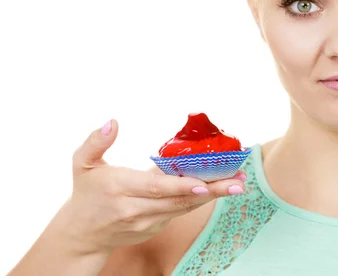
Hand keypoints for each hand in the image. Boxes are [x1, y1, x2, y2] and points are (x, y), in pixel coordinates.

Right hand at [60, 119, 246, 253]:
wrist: (82, 235)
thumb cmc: (85, 193)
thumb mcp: (81, 164)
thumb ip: (95, 143)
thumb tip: (112, 122)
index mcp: (119, 189)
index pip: (155, 188)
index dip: (181, 186)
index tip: (203, 183)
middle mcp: (136, 209)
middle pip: (178, 201)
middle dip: (211, 191)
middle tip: (239, 182)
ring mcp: (147, 222)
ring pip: (184, 208)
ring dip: (213, 196)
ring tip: (239, 183)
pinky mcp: (155, 227)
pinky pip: (180, 212)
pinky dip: (200, 200)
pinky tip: (221, 188)